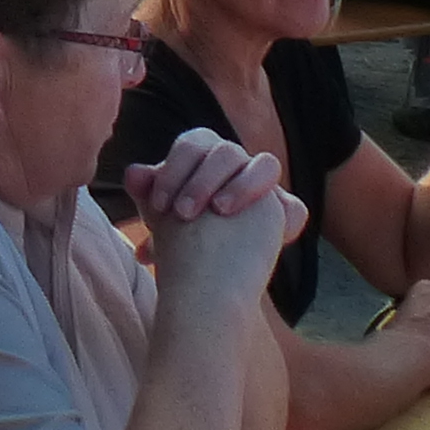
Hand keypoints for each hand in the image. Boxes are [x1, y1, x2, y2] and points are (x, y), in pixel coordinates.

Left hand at [120, 127, 296, 310]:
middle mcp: (236, 167)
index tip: (160, 205)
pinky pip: (294, 209)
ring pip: (266, 165)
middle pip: (227, 151)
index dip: (176, 168)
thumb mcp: (161, 219)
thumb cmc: (179, 242)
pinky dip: (285, 215)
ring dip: (243, 186)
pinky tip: (267, 234)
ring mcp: (262, 189)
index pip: (195, 144)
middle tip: (182, 213)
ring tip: (219, 213)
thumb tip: (134, 174)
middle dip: (203, 178)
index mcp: (205, 158)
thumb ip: (149, 193)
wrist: (203, 284)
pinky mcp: (283, 215)